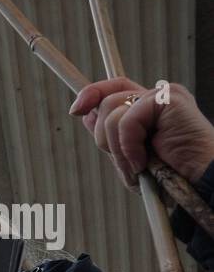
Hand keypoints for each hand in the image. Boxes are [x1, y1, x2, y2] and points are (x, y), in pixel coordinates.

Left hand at [70, 78, 213, 187]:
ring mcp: (163, 95)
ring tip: (137, 165)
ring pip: (112, 111)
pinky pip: (127, 120)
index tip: (75, 110)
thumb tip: (83, 111)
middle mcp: (155, 96)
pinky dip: (129, 147)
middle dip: (104, 136)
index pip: (113, 87)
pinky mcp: (169, 99)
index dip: (91, 94)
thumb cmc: (166, 177)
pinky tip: (144, 162)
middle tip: (126, 160)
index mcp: (146, 108)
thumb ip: (108, 133)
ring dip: (117, 147)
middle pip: (107, 100)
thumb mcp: (128, 155)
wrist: (196, 184)